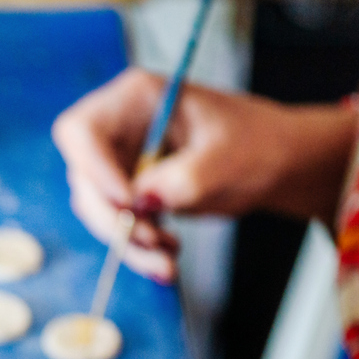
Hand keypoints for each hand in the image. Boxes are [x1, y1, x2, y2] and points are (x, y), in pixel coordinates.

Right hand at [52, 68, 358, 280]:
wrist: (277, 163)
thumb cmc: (259, 144)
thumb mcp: (227, 158)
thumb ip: (185, 177)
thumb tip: (140, 202)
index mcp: (136, 99)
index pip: (81, 131)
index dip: (92, 168)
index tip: (125, 201)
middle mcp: (118, 130)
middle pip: (84, 179)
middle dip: (112, 219)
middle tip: (151, 242)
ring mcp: (120, 163)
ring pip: (97, 211)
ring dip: (127, 241)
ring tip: (168, 259)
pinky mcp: (128, 193)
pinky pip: (116, 227)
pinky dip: (137, 248)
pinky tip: (165, 258)